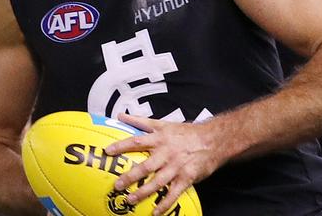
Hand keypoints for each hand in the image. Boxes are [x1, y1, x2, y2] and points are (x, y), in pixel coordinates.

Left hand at [104, 113, 220, 215]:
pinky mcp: (187, 177)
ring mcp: (177, 166)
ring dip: (143, 192)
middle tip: (117, 185)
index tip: (108, 151)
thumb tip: (120, 115)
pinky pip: (174, 193)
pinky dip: (165, 203)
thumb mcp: (163, 124)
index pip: (137, 141)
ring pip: (158, 182)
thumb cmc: (186, 132)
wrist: (212, 140)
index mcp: (160, 138)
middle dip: (131, 176)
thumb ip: (140, 121)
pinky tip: (155, 211)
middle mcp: (167, 152)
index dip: (122, 146)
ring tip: (130, 199)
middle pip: (146, 166)